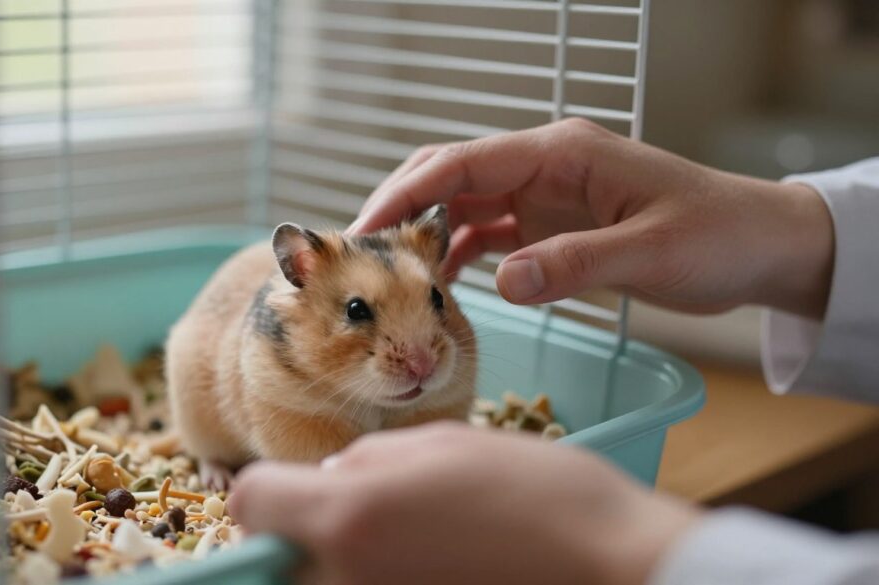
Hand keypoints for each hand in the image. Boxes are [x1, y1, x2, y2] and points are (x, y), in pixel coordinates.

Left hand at [230, 422, 699, 584]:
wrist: (616, 572)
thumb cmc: (542, 497)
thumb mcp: (446, 443)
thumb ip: (368, 460)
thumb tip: (329, 481)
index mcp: (349, 516)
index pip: (251, 503)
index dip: (271, 489)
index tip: (299, 488)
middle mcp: (347, 580)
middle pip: (283, 560)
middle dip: (308, 536)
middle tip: (369, 518)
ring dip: (344, 567)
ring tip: (411, 543)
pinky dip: (384, 583)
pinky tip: (433, 568)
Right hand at [347, 119, 833, 319]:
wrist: (760, 245)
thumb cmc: (718, 235)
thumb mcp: (650, 251)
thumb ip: (575, 264)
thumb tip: (502, 282)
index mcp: (561, 154)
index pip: (464, 163)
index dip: (407, 193)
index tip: (363, 228)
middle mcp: (544, 168)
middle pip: (452, 176)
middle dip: (402, 209)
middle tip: (360, 255)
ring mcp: (546, 196)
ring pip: (465, 208)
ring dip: (427, 238)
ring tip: (391, 278)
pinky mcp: (554, 226)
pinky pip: (491, 236)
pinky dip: (462, 257)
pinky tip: (444, 286)